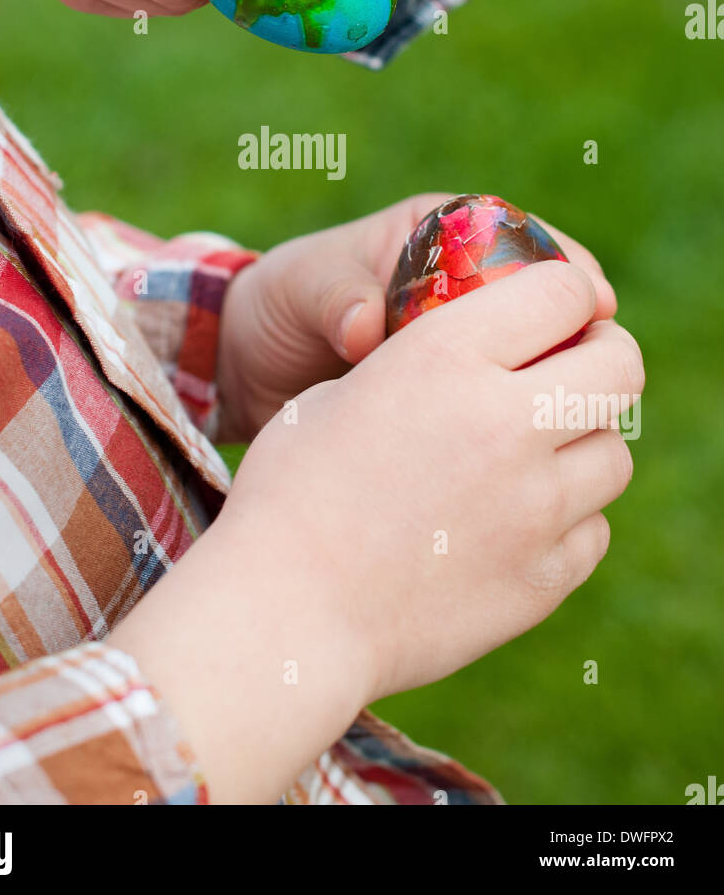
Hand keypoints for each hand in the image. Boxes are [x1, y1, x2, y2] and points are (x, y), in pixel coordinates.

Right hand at [113, 258, 641, 802]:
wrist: (283, 613)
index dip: (570, 293)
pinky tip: (516, 523)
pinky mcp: (542, 579)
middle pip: (620, 368)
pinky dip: (567, 521)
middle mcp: (505, 422)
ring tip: (537, 456)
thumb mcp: (340, 391)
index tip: (561, 309)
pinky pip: (593, 530)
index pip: (565, 289)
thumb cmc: (291, 492)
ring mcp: (534, 507)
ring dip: (583, 445)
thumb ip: (425, 368)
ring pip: (614, 454)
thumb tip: (483, 363)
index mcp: (447, 356)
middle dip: (605, 359)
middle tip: (575, 372)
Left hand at [216, 192, 617, 440]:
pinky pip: (509, 404)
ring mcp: (467, 343)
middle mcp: (465, 286)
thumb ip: (336, 298)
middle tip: (596, 370)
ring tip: (573, 421)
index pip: (524, 238)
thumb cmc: (280, 306)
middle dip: (579, 333)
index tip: (592, 303)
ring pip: (540, 358)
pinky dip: (526, 425)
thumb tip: (365, 326)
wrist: (247, 365)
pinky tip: (542, 456)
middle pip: (550, 303)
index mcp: (438, 235)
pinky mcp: (462, 395)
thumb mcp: (302, 291)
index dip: (567, 268)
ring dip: (560, 384)